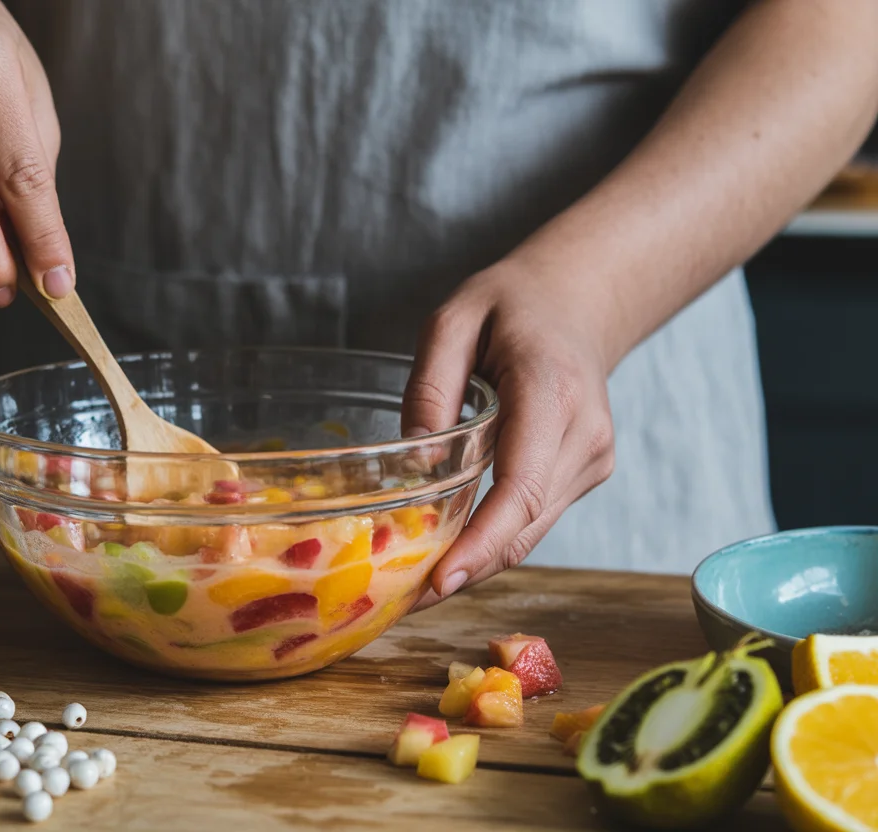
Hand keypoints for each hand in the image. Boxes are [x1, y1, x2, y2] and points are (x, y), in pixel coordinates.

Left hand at [403, 262, 616, 604]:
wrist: (577, 301)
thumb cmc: (510, 306)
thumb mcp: (453, 321)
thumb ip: (431, 387)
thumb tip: (414, 464)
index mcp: (553, 393)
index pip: (521, 487)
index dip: (481, 541)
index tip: (441, 580)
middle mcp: (584, 436)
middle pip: (524, 525)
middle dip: (465, 567)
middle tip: (399, 598)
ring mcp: (592, 460)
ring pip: (530, 533)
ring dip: (477, 561)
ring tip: (413, 582)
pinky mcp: (586, 473)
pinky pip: (534, 520)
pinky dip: (492, 539)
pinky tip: (449, 548)